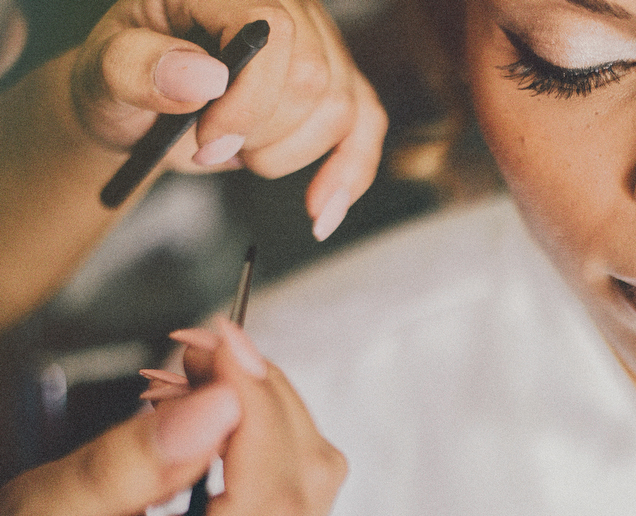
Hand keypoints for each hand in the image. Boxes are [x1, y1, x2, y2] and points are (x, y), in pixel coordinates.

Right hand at [0, 322, 344, 515]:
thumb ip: (123, 467)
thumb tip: (220, 405)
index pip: (267, 501)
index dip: (261, 408)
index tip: (224, 343)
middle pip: (306, 488)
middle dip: (268, 396)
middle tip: (202, 348)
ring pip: (314, 489)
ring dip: (272, 413)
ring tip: (199, 377)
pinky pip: (295, 500)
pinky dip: (269, 442)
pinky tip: (213, 418)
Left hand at [69, 0, 387, 238]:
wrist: (137, 104)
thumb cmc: (122, 80)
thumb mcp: (103, 73)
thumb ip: (138, 67)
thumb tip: (203, 77)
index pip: (274, 31)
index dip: (250, 100)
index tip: (207, 142)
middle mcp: (282, 4)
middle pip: (315, 79)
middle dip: (264, 135)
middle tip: (212, 146)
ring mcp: (317, 42)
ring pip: (342, 111)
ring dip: (288, 155)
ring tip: (240, 151)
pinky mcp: (337, 82)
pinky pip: (367, 126)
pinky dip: (349, 175)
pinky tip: (322, 209)